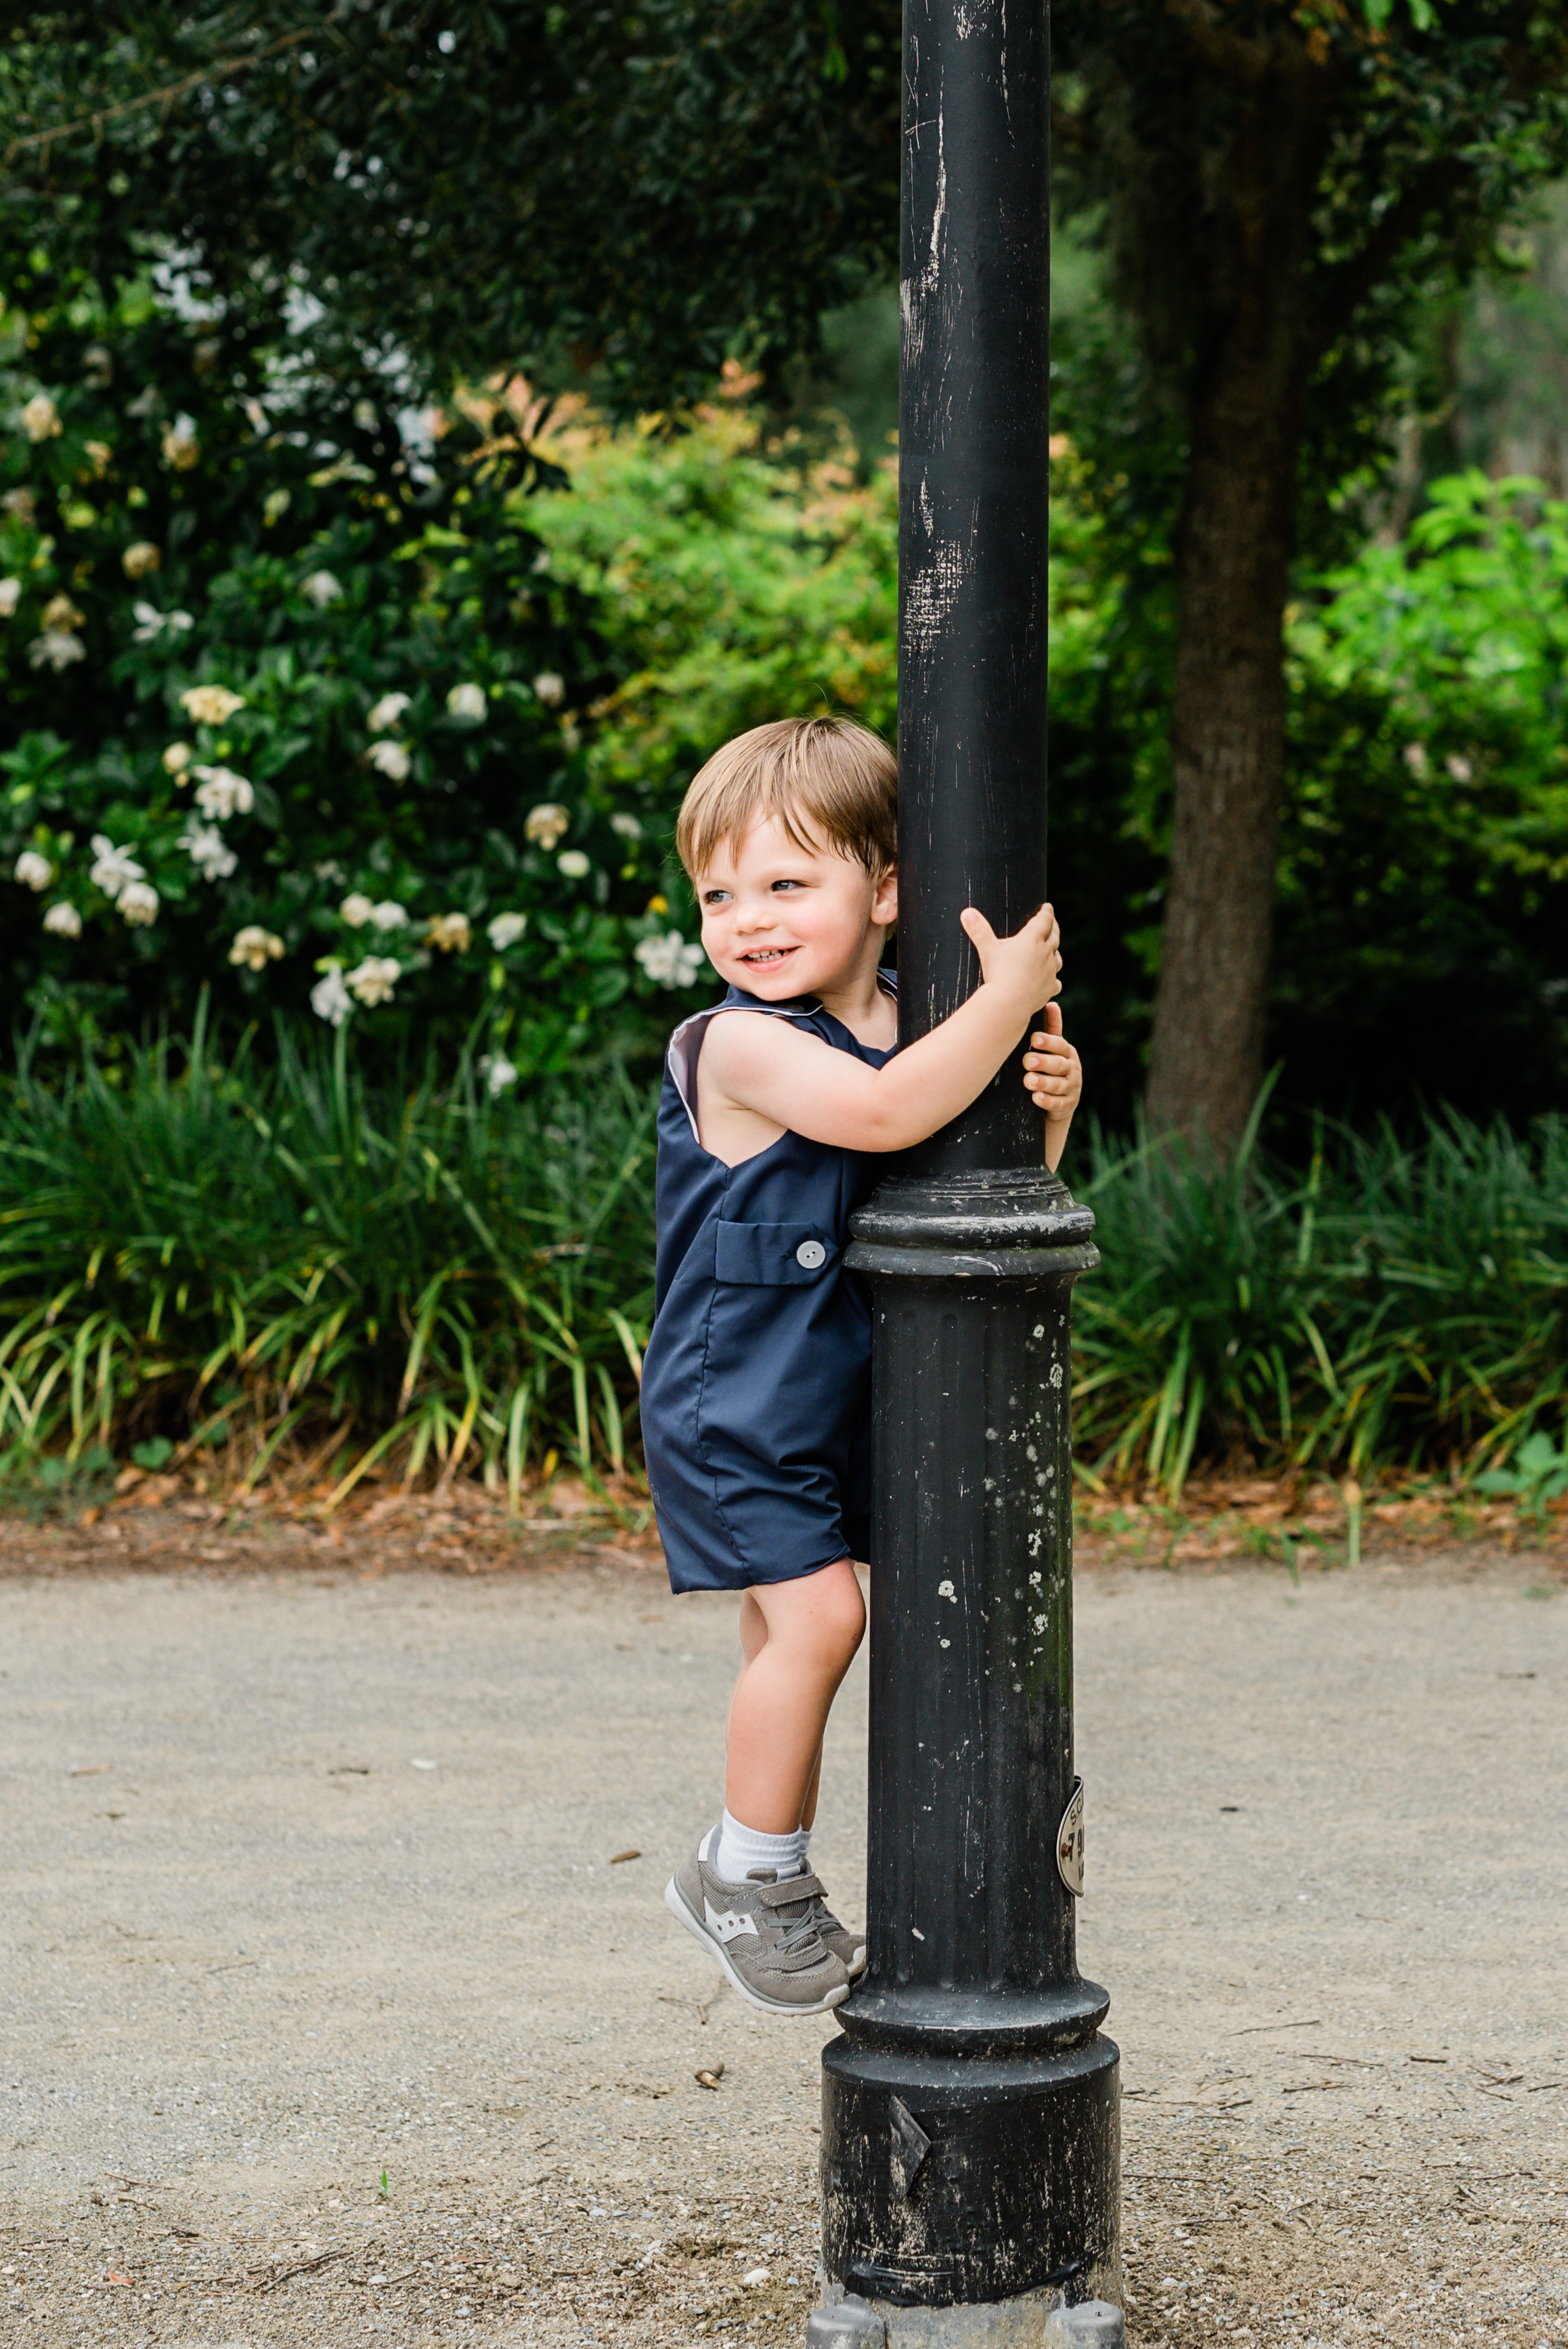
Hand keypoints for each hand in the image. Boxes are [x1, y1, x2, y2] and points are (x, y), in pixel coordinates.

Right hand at [959, 900, 1061, 1012]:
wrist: (1008, 1002)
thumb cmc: (997, 974)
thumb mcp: (987, 949)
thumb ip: (978, 930)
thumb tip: (966, 912)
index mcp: (1032, 939)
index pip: (1044, 920)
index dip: (1046, 912)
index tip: (1048, 907)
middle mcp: (1045, 953)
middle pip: (1054, 936)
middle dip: (1053, 928)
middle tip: (1052, 923)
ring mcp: (1050, 971)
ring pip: (1057, 958)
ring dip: (1055, 952)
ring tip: (1051, 949)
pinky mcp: (1050, 988)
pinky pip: (1056, 981)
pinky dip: (1053, 978)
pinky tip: (1051, 979)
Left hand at [1022, 1003, 1081, 1124]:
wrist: (1058, 1101)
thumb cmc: (1051, 1068)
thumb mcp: (1053, 1049)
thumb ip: (1052, 1029)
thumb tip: (1051, 1002)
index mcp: (1067, 1053)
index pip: (1060, 1045)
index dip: (1048, 1042)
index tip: (1033, 1039)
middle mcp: (1072, 1069)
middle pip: (1059, 1065)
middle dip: (1043, 1063)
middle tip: (1027, 1061)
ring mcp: (1071, 1088)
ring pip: (1058, 1085)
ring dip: (1043, 1083)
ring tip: (1029, 1081)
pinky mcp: (1067, 1106)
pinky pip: (1057, 1104)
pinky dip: (1047, 1101)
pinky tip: (1036, 1098)